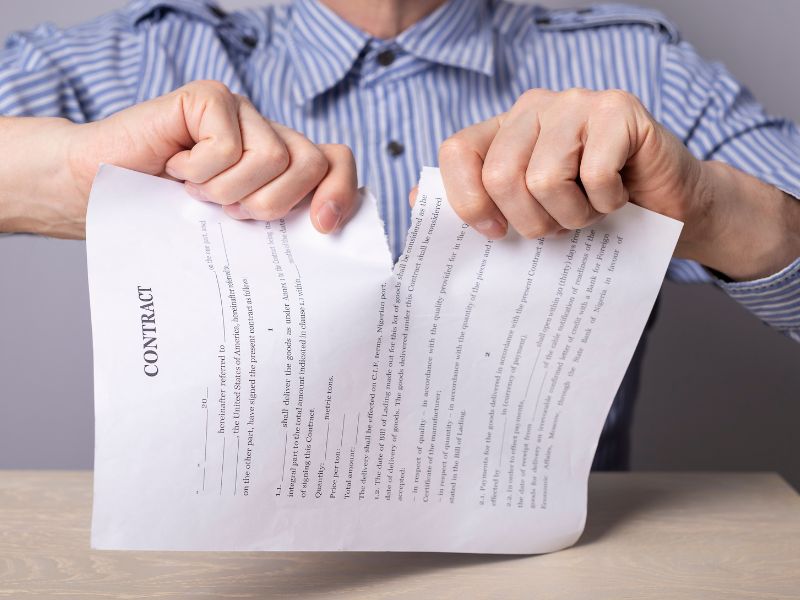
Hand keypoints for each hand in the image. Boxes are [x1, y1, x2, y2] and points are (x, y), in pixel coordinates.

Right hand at [57, 81, 354, 236]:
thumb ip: (277, 229)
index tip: (322, 226)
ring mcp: (240, 114)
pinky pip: (228, 143)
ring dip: (230, 191)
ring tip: (199, 193)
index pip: (336, 162)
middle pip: (312, 162)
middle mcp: (268, 135)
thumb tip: (323, 241)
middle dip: (276, 203)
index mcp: (282, 169)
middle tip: (234, 214)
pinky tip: (176, 168)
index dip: (340, 191)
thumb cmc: (165, 216)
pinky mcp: (209, 99)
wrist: (97, 193)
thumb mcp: (234, 233)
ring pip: (274, 156)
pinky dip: (200, 170)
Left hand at [437, 88, 704, 244]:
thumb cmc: (591, 212)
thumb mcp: (528, 212)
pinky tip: (619, 194)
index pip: (457, 151)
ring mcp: (576, 103)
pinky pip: (592, 176)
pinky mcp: (618, 110)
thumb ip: (477, 203)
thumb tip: (416, 203)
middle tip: (558, 225)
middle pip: (501, 174)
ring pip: (544, 179)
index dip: (466, 200)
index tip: (493, 232)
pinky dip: (607, 203)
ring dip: (571, 216)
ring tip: (589, 210)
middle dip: (530, 221)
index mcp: (505, 129)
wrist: (667, 209)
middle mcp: (535, 107)